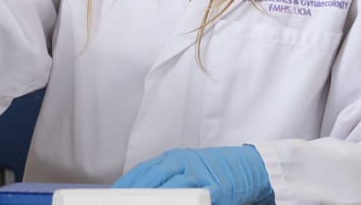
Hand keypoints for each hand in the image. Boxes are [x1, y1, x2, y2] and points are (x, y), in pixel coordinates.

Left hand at [113, 146, 274, 204]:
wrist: (249, 166)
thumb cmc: (215, 170)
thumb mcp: (187, 168)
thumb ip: (166, 178)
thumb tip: (139, 193)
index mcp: (173, 159)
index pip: (142, 172)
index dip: (125, 186)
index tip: (111, 196)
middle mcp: (183, 164)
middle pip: (150, 181)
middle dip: (133, 196)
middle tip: (119, 204)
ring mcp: (198, 176)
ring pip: (169, 192)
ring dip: (153, 201)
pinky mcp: (214, 190)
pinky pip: (192, 200)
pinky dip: (182, 204)